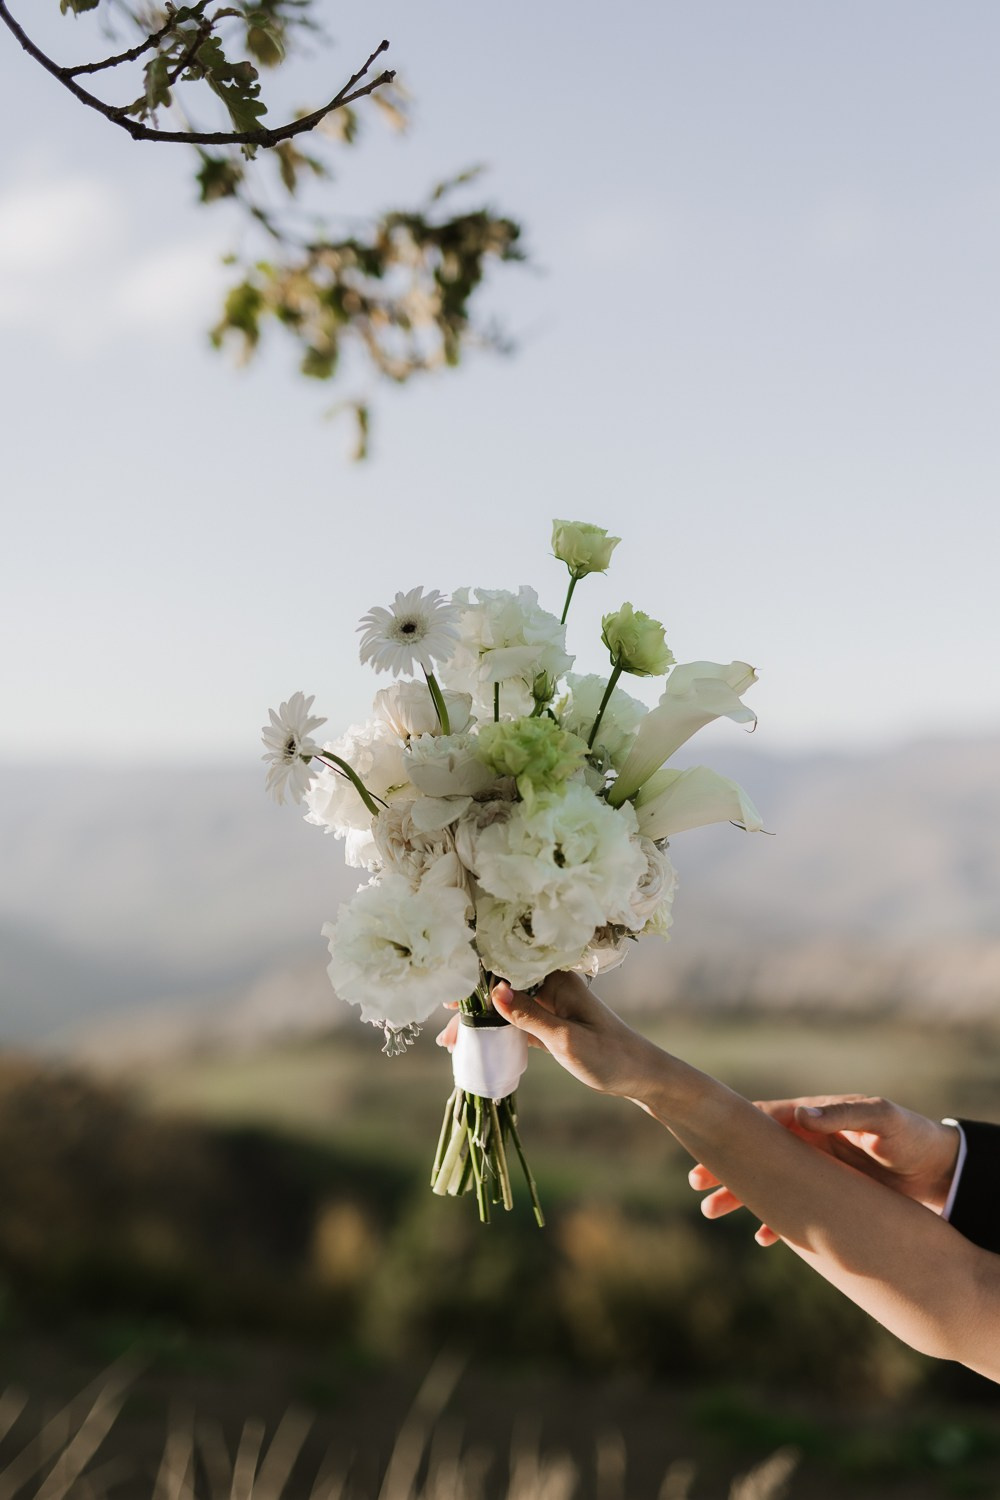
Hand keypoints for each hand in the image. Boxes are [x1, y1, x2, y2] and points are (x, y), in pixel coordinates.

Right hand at [437, 973, 660, 1099]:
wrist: (639, 1076)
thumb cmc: (609, 1056)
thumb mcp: (565, 1039)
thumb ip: (530, 1016)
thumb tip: (494, 991)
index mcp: (557, 979)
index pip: (508, 969)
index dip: (475, 981)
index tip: (448, 998)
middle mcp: (552, 986)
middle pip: (501, 989)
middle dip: (471, 1008)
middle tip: (445, 1033)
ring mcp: (550, 1006)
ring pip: (505, 1008)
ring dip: (479, 1023)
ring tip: (450, 1044)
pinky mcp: (550, 1025)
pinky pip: (515, 1024)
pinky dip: (494, 1034)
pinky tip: (476, 1046)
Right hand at [689, 1095, 962, 1245]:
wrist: (939, 1168)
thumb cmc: (909, 1135)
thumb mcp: (881, 1119)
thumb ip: (843, 1114)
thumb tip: (801, 1114)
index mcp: (812, 1116)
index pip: (761, 1120)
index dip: (732, 1132)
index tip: (704, 1145)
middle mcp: (807, 1141)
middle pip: (755, 1154)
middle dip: (725, 1168)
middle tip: (696, 1184)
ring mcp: (815, 1169)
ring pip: (768, 1183)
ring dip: (740, 1196)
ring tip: (710, 1211)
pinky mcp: (829, 1195)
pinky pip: (794, 1208)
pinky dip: (775, 1222)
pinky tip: (760, 1237)